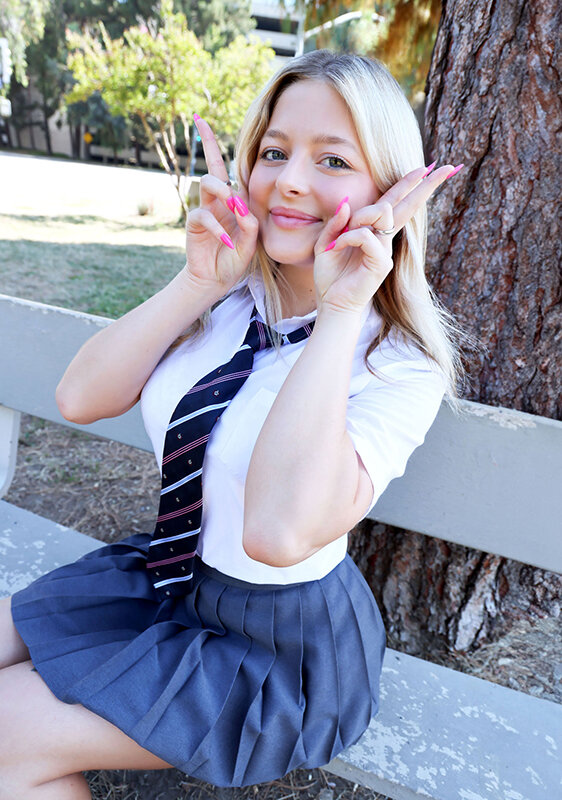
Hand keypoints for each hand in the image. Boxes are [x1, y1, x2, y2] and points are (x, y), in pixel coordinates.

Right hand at [185, 116, 258, 293]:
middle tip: (208, 132)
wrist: (215, 279)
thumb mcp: (250, 242)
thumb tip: (242, 207)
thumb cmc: (235, 259)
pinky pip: (204, 216)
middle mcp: (218, 200)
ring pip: (208, 183)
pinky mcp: (195, 224)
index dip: (211, 142)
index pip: (226, 167)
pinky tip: (228, 242)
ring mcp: (205, 210)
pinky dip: (218, 228)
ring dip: (223, 191)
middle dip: (209, 146)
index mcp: (233, 199)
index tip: (198, 118)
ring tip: (234, 207)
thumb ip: (250, 225)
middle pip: (212, 167)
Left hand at [313, 164, 460, 314]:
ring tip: (341, 236)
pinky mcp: (382, 263)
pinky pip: (366, 236)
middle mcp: (383, 239)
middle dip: (425, 185)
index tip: (430, 168)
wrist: (331, 303)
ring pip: (382, 212)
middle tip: (446, 167)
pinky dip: (348, 237)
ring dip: (359, 217)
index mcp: (373, 231)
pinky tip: (336, 247)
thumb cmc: (330, 276)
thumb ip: (336, 222)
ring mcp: (385, 250)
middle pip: (406, 204)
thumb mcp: (326, 242)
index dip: (411, 184)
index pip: (395, 203)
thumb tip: (347, 203)